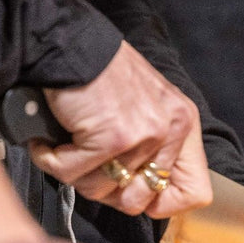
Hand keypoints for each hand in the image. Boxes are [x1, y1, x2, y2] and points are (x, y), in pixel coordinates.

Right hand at [28, 41, 211, 216]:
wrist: (67, 40)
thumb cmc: (100, 75)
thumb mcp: (148, 107)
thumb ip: (155, 148)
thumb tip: (144, 196)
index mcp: (184, 125)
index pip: (195, 193)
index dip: (160, 202)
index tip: (132, 190)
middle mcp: (170, 131)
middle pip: (138, 200)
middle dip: (106, 190)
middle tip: (87, 164)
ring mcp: (143, 136)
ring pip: (101, 191)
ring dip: (75, 172)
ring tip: (67, 144)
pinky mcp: (111, 138)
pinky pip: (73, 174)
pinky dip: (52, 161)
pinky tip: (49, 141)